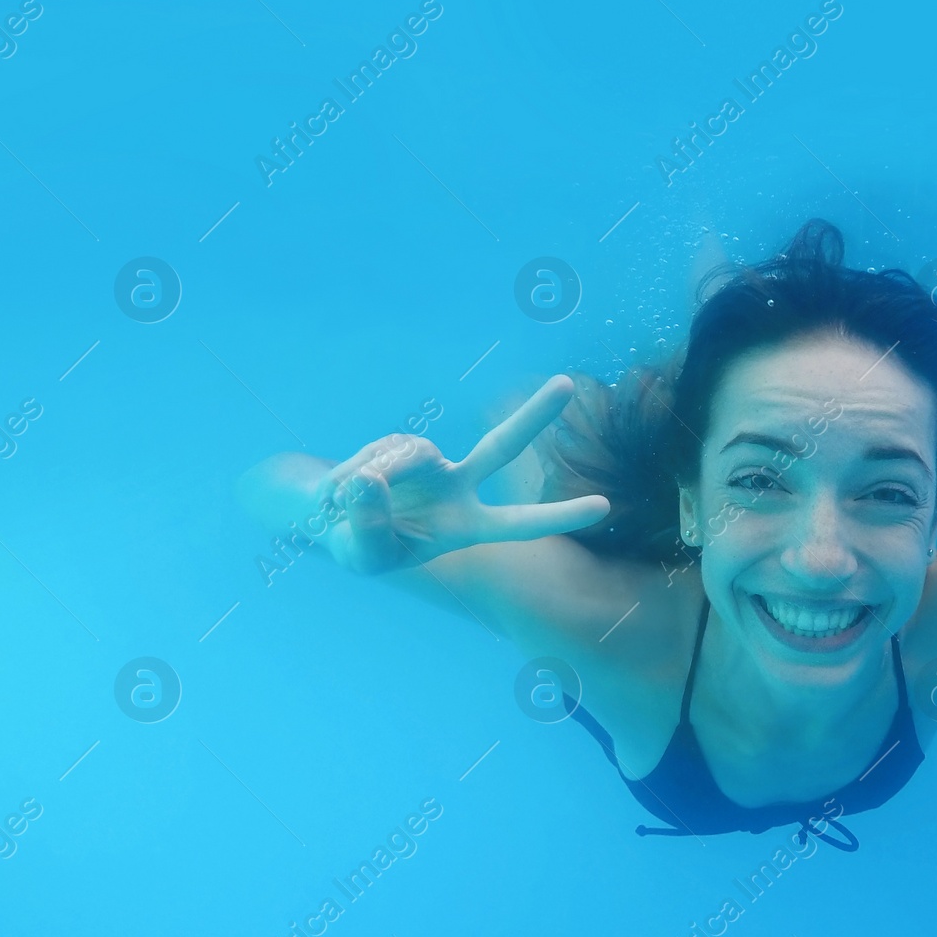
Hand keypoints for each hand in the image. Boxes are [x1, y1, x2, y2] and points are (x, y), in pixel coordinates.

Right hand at [314, 374, 609, 573]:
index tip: (604, 506)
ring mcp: (432, 461)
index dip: (559, 516)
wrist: (332, 518)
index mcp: (466, 526)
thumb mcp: (366, 552)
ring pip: (409, 456)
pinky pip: (378, 454)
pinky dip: (352, 475)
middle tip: (567, 384)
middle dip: (533, 415)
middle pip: (502, 446)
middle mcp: (458, 486)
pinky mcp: (400, 444)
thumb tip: (373, 479)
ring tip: (343, 506)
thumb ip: (371, 525)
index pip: (518, 522)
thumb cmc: (361, 546)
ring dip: (372, 480)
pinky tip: (340, 491)